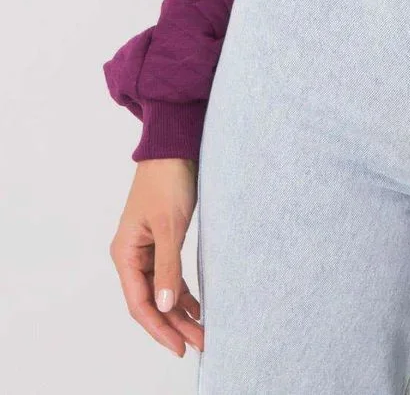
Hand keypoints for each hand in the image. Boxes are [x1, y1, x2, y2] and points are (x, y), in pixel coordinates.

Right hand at [109, 157, 203, 357]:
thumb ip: (168, 267)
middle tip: (199, 342)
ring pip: (161, 290)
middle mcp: (131, 255)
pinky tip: (196, 306)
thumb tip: (166, 305)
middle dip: (173, 324)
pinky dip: (182, 291)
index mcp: (125, 253)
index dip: (159, 327)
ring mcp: (146, 249)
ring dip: (179, 310)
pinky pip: (168, 275)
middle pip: (150, 300)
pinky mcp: (160, 241)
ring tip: (201, 331)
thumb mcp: (170, 226)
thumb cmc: (168, 181)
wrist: (174, 147)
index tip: (180, 346)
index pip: (139, 303)